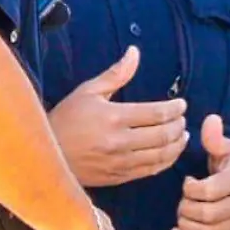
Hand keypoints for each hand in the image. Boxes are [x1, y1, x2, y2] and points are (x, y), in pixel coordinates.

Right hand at [48, 46, 187, 187]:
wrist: (46, 156)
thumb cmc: (66, 120)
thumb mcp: (87, 91)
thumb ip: (116, 74)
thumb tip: (135, 52)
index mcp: (114, 117)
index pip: (156, 113)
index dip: (174, 109)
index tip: (182, 105)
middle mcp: (120, 141)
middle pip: (163, 135)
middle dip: (179, 126)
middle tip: (183, 119)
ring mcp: (120, 162)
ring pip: (160, 156)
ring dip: (177, 145)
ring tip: (182, 135)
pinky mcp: (118, 177)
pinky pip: (150, 171)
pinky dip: (166, 162)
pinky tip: (170, 153)